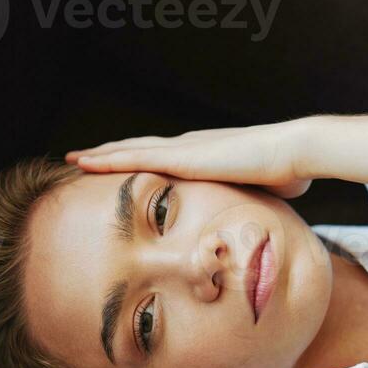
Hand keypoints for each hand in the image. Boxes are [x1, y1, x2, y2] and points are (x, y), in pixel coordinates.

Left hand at [65, 121, 312, 198]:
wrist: (294, 154)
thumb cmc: (286, 173)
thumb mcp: (260, 193)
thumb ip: (250, 201)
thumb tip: (257, 222)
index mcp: (206, 154)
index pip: (164, 156)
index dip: (140, 159)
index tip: (122, 166)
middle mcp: (188, 145)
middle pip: (140, 147)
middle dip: (112, 153)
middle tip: (84, 158)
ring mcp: (183, 148)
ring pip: (129, 149)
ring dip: (100, 155)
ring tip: (74, 158)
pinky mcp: (180, 156)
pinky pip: (133, 157)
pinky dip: (107, 159)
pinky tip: (85, 162)